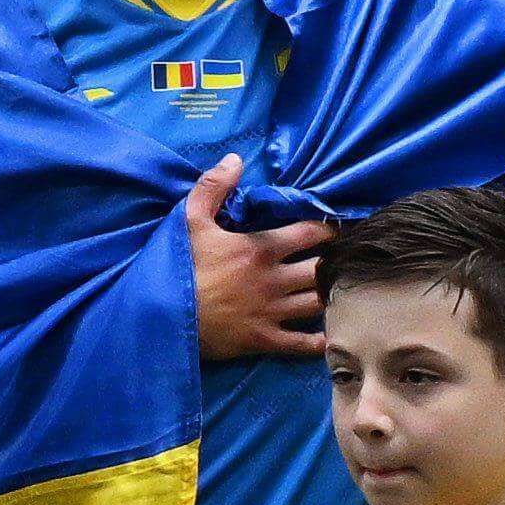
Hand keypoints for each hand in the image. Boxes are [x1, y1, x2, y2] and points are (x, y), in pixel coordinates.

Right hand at [180, 153, 330, 361]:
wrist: (162, 316)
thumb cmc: (177, 266)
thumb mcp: (189, 220)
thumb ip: (212, 187)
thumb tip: (235, 159)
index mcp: (260, 249)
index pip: (309, 233)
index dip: (328, 228)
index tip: (337, 228)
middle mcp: (273, 280)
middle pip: (320, 269)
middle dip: (334, 262)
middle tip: (342, 259)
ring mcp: (271, 312)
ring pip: (317, 303)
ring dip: (330, 296)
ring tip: (338, 290)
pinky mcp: (264, 339)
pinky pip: (302, 344)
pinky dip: (320, 341)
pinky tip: (330, 335)